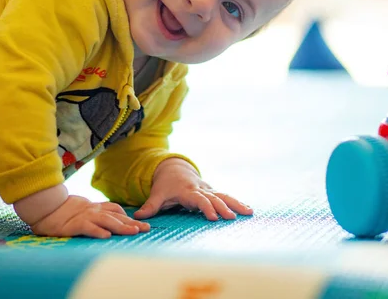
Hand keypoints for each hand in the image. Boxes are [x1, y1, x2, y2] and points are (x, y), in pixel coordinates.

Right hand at [13, 184, 149, 237]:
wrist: (45, 207)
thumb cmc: (64, 209)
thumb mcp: (85, 208)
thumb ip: (99, 211)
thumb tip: (116, 217)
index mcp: (96, 208)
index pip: (116, 211)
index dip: (129, 217)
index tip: (142, 224)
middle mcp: (93, 211)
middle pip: (116, 217)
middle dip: (132, 224)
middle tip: (146, 229)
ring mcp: (84, 216)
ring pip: (106, 221)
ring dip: (121, 227)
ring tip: (133, 232)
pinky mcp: (74, 224)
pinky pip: (88, 228)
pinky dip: (97, 231)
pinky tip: (106, 236)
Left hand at [133, 158, 253, 220]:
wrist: (174, 169)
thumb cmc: (165, 184)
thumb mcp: (157, 194)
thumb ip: (150, 206)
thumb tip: (138, 217)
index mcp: (188, 191)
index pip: (199, 199)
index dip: (206, 207)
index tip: (213, 217)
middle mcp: (200, 189)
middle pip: (214, 198)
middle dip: (223, 207)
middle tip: (232, 218)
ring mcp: (208, 190)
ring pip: (224, 195)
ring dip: (236, 203)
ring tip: (249, 212)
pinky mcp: (212, 192)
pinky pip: (226, 196)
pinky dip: (237, 202)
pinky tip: (248, 209)